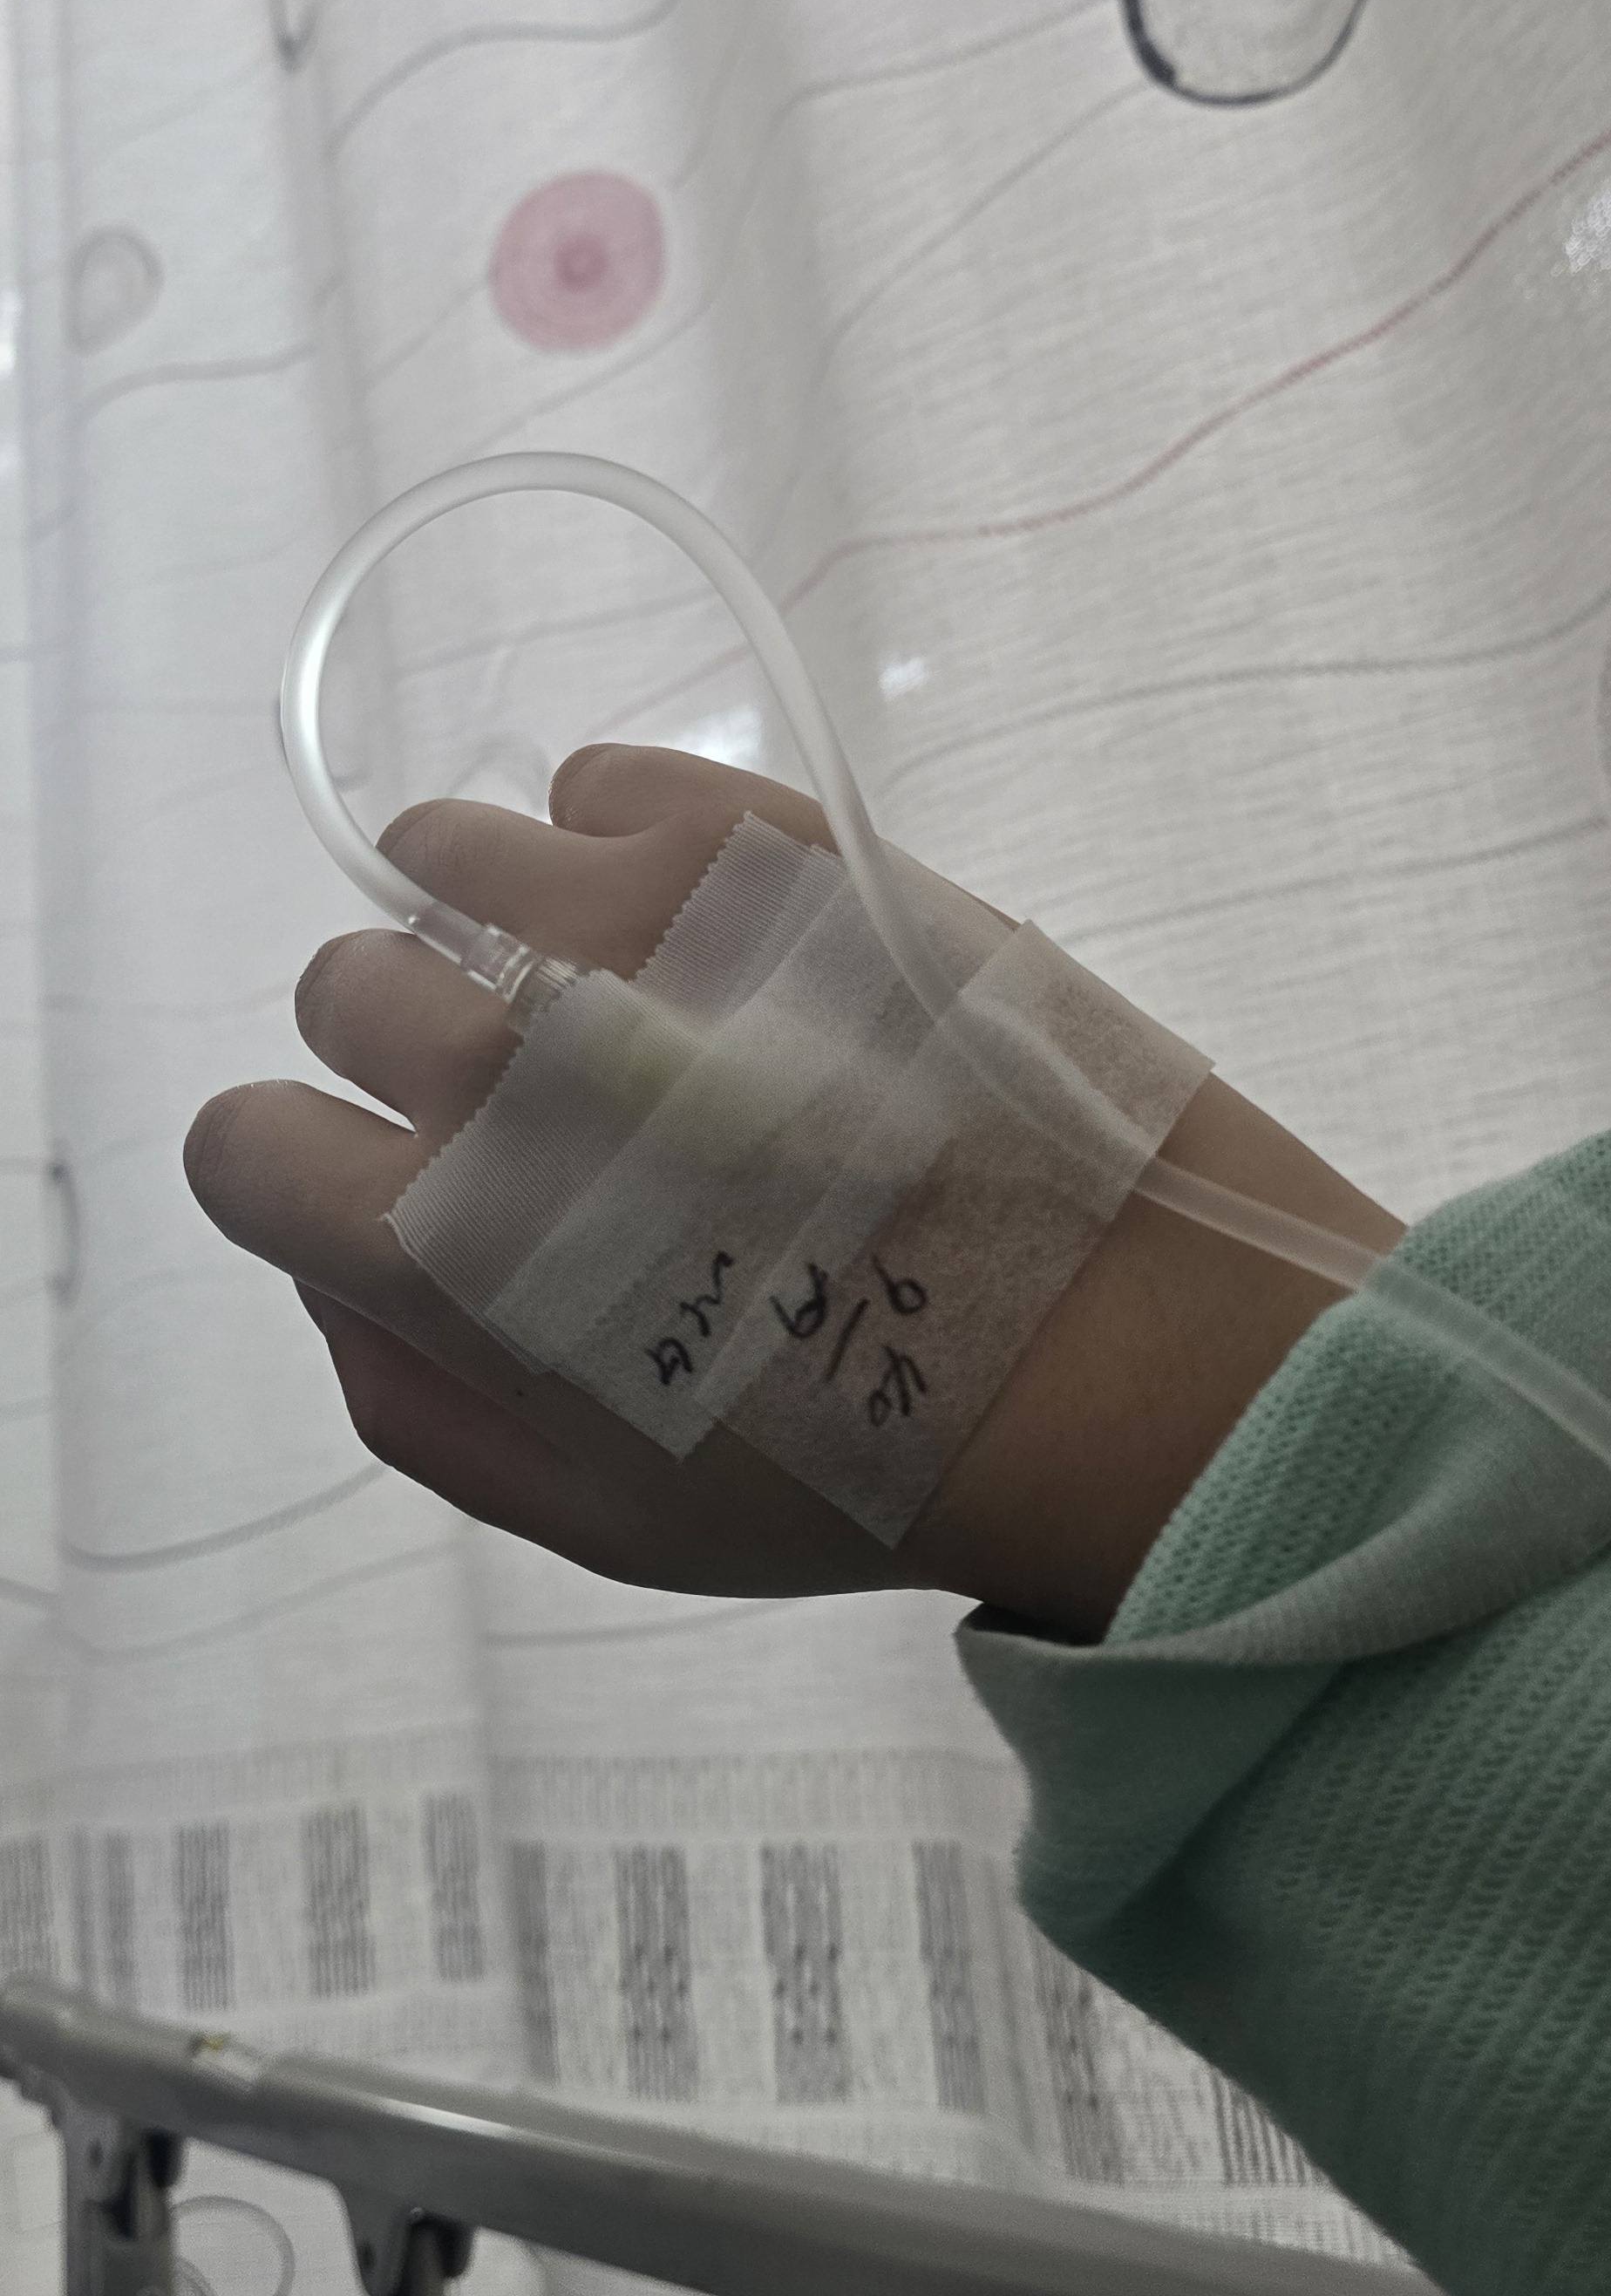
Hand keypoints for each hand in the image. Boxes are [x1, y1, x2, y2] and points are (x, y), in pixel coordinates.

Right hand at [184, 745, 1402, 1632]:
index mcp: (445, 1248)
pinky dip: (620, 843)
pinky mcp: (748, 834)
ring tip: (614, 991)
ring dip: (497, 921)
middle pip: (345, 984)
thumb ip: (409, 1401)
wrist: (1114, 1343)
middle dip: (416, 1046)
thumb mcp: (594, 1516)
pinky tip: (712, 937)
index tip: (396, 1180)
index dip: (311, 1170)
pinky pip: (594, 778)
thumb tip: (333, 1270)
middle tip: (545, 1102)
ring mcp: (622, 929)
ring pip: (442, 848)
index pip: (241, 1144)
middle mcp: (501, 1067)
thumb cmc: (857, 1462)